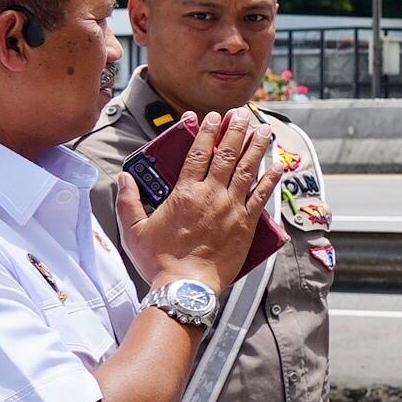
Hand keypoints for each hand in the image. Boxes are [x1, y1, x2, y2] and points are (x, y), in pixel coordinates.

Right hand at [114, 109, 278, 291]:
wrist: (186, 287)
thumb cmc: (160, 261)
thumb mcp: (134, 230)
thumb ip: (128, 201)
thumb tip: (123, 178)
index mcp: (185, 194)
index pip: (198, 154)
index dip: (207, 132)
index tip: (213, 117)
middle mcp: (211, 195)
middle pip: (227, 155)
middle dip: (236, 131)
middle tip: (243, 114)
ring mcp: (232, 209)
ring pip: (248, 170)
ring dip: (257, 148)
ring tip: (264, 130)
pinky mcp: (246, 225)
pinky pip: (262, 197)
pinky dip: (271, 180)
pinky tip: (278, 166)